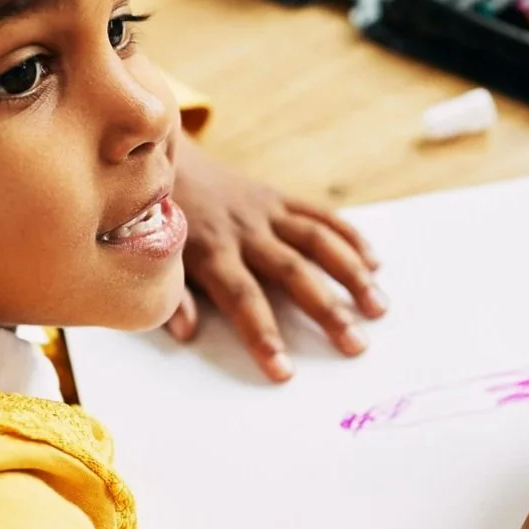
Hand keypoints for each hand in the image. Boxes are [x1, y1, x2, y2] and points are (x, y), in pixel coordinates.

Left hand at [167, 134, 384, 380]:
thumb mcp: (150, 258)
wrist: (160, 158)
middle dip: (326, 312)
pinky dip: (350, 237)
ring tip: (378, 308)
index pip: (242, 299)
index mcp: (209, 251)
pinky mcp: (278, 197)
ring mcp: (265, 211)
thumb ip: (170, 295)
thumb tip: (185, 332)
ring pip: (318, 241)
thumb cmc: (152, 220)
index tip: (284, 371)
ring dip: (352, 274)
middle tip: (356, 345)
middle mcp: (244, 230)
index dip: (264, 335)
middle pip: (293, 273)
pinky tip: (375, 264)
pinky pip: (321, 216)